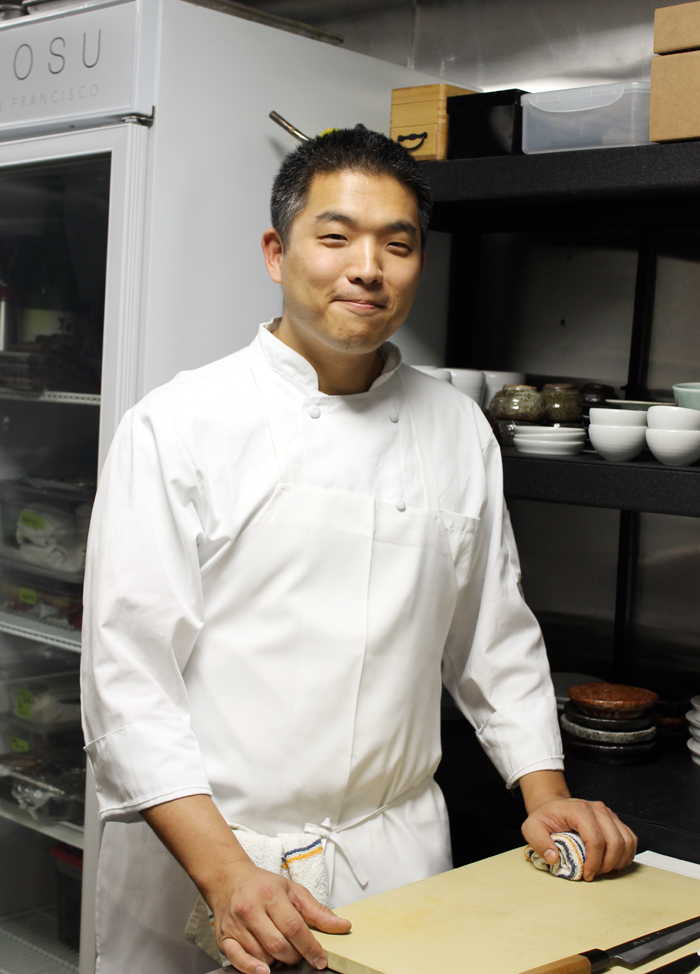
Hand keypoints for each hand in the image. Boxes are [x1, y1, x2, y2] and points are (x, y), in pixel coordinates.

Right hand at [140, 795, 350, 973]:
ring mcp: (236, 925)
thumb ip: (317, 910)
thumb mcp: (292, 890)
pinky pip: (237, 960)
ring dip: (276, 961)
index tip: (320, 960)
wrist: (228, 879)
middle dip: (294, 956)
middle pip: (278, 944)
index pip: (294, 926)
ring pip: (261, 955)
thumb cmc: (263, 885)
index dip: (310, 947)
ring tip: (281, 952)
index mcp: (270, 895)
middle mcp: (251, 909)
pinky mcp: (223, 938)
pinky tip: (263, 970)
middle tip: (299, 955)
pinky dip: (251, 969)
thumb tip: (342, 927)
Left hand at [522, 797, 636, 881]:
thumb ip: (539, 842)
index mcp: (579, 810)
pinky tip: (614, 863)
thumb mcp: (532, 828)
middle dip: (608, 864)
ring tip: (604, 870)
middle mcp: (598, 809)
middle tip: (595, 874)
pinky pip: (630, 838)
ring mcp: (608, 813)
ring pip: (627, 840)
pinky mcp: (615, 820)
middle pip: (615, 841)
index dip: (594, 862)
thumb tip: (554, 858)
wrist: (553, 806)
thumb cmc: (545, 818)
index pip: (595, 839)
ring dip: (619, 861)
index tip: (586, 875)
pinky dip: (626, 854)